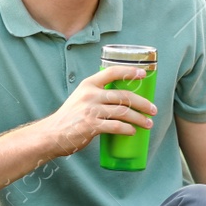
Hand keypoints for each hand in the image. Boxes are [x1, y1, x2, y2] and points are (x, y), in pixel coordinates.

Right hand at [39, 65, 155, 157]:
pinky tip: (133, 131)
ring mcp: (90, 110)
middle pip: (123, 95)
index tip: (143, 74)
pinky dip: (128, 129)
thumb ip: (97, 95)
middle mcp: (90, 94)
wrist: (52, 134)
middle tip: (153, 109)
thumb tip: (121, 99)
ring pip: (123, 111)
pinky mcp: (91, 126)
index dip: (129, 71)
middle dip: (142, 103)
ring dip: (139, 118)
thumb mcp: (80, 98)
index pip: (112, 72)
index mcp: (88, 84)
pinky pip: (116, 126)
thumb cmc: (69, 118)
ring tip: (148, 123)